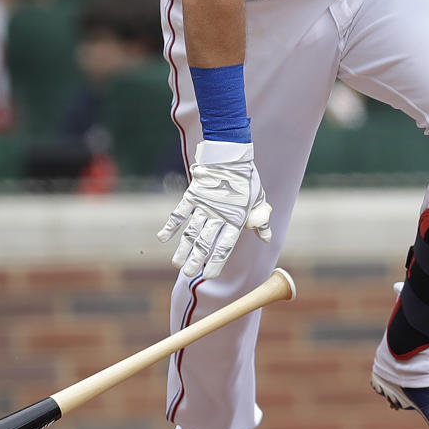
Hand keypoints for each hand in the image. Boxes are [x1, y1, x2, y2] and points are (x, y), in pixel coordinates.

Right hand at [157, 140, 271, 278]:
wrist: (230, 153)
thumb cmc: (246, 178)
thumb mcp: (258, 199)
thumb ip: (261, 220)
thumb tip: (266, 238)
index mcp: (236, 218)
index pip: (225, 246)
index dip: (216, 262)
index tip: (209, 275)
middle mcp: (218, 215)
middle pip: (205, 243)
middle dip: (196, 260)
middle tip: (188, 273)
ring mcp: (204, 206)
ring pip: (191, 232)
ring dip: (183, 249)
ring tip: (177, 263)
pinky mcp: (192, 195)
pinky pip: (179, 213)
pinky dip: (170, 226)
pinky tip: (162, 238)